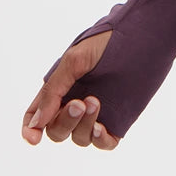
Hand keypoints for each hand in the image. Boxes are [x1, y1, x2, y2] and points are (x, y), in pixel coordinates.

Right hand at [22, 29, 120, 149]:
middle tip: (79, 103)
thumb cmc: (107, 41)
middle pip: (57, 129)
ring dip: (82, 126)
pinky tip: (101, 128)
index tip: (34, 138)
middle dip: (63, 122)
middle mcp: (76, 102)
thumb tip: (36, 124)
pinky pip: (104, 142)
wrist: (143, 34)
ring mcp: (98, 112)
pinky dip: (99, 139)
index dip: (31, 128)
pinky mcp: (118, 118)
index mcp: (61, 87)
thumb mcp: (74, 60)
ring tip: (95, 101)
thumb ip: (53, 91)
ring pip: (79, 137)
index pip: (37, 114)